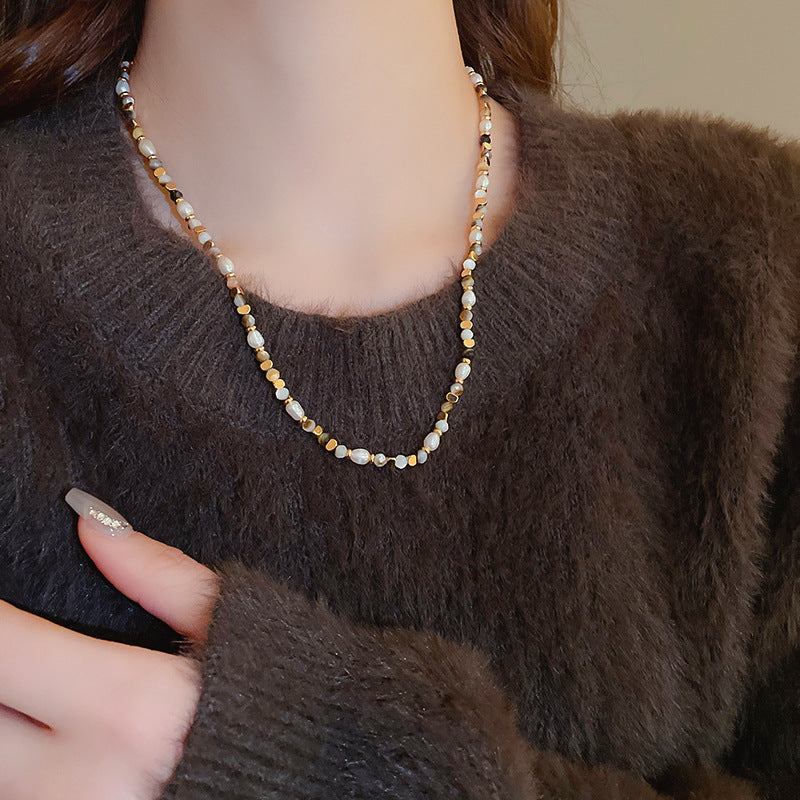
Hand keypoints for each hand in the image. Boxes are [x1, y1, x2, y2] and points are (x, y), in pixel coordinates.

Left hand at [0, 489, 220, 799]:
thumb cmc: (275, 710)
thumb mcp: (236, 630)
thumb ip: (162, 573)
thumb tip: (92, 524)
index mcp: (130, 706)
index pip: (2, 644)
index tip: (5, 604)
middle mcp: (82, 777)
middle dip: (1, 667)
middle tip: (28, 652)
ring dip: (9, 716)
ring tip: (50, 692)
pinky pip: (14, 790)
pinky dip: (23, 761)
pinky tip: (59, 737)